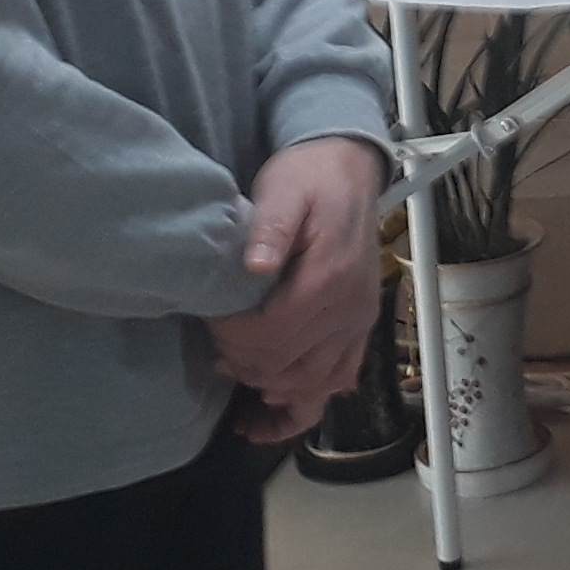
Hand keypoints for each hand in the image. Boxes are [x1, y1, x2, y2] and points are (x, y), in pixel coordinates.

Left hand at [209, 137, 389, 420]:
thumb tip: (256, 265)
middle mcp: (351, 309)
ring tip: (236, 370)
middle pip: (289, 367)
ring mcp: (359, 323)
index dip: (234, 338)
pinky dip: (307, 397)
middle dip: (244, 362)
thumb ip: (271, 228)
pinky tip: (275, 398)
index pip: (274, 335)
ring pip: (315, 384)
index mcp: (329, 277)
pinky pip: (339, 379)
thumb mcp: (284, 190)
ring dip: (271, 386)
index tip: (210, 322)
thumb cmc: (309, 178)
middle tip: (215, 344)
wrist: (348, 171)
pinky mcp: (359, 327)